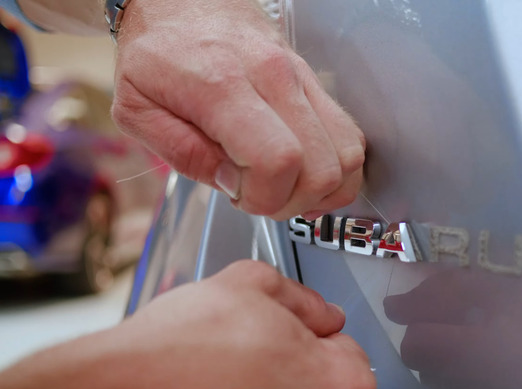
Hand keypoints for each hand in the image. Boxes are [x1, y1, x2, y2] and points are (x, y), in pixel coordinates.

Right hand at [0, 260, 375, 388]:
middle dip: (294, 366)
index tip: (283, 330)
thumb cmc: (179, 354)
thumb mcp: (250, 284)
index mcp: (342, 384)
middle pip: (322, 386)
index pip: (346, 348)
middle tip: (247, 351)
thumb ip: (302, 297)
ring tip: (224, 381)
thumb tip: (320, 311)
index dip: (310, 332)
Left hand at [111, 0, 364, 219]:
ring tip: (286, 189)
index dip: (266, 198)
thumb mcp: (137, 109)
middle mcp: (275, 78)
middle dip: (294, 201)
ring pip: (348, 154)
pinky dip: (336, 169)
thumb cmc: (158, 50)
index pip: (278, 161)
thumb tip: (232, 184)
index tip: (241, 197)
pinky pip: (350, 137)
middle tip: (262, 198)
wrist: (184, 1)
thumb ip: (182, 153)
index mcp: (223, 85)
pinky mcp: (317, 83)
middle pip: (322, 166)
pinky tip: (305, 174)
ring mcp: (302, 78)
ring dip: (323, 189)